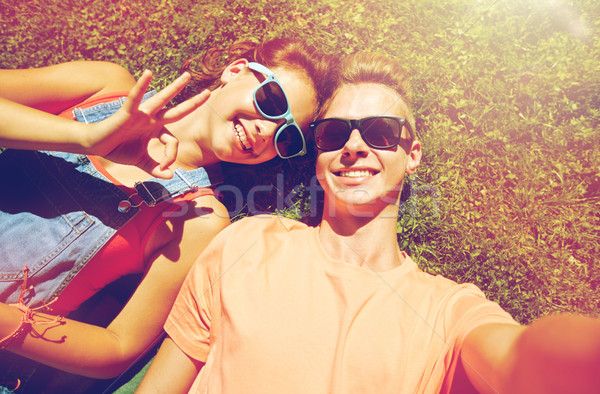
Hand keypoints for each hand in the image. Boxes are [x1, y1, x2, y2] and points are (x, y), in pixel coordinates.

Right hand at [86, 71, 209, 178]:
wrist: (96, 146)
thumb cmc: (119, 150)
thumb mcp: (142, 162)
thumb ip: (156, 169)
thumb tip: (170, 176)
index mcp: (156, 129)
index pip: (173, 142)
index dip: (170, 156)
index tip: (163, 167)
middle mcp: (152, 119)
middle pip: (177, 110)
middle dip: (193, 102)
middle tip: (209, 92)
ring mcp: (141, 114)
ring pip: (162, 100)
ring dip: (176, 88)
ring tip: (187, 76)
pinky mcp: (127, 112)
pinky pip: (135, 98)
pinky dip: (141, 86)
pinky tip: (148, 73)